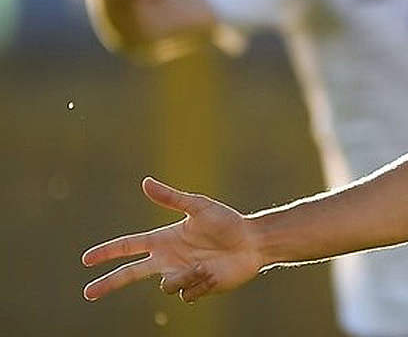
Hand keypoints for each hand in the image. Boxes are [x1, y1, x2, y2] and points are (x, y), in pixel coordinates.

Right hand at [83, 177, 264, 303]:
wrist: (252, 243)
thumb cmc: (228, 222)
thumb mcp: (199, 207)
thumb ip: (171, 198)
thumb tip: (145, 182)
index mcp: (164, 240)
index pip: (129, 247)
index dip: (107, 252)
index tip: (86, 259)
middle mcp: (168, 259)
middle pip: (130, 274)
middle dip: (109, 283)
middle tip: (87, 293)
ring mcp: (180, 275)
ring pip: (166, 286)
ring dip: (185, 276)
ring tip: (206, 265)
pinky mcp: (195, 288)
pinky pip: (186, 294)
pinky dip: (200, 284)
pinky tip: (214, 274)